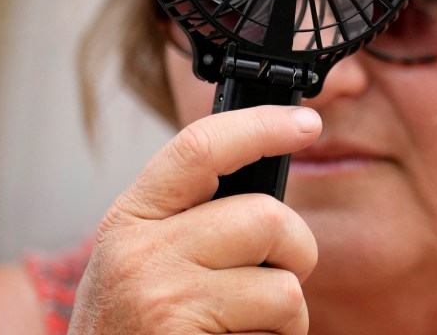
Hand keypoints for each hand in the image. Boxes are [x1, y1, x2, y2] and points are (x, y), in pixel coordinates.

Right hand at [68, 105, 321, 334]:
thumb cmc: (132, 334)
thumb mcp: (140, 264)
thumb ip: (191, 224)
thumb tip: (270, 198)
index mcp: (129, 219)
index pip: (199, 148)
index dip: (261, 126)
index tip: (307, 123)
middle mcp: (138, 252)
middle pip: (266, 216)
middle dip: (296, 251)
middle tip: (277, 278)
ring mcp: (162, 298)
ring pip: (284, 284)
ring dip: (287, 314)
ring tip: (248, 327)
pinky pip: (277, 332)